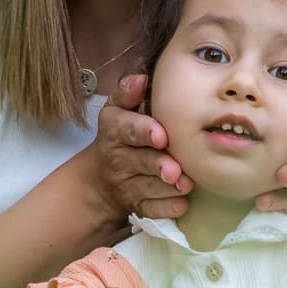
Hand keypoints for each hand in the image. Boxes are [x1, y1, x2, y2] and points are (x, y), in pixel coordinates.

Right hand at [93, 74, 191, 219]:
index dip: (143, 132)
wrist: (100, 180)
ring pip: (150, 188)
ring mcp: (128, 185)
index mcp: (115, 131)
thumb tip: (141, 77)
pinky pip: (153, 210)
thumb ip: (127, 93)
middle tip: (176, 170)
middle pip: (141, 162)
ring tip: (186, 184)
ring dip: (169, 188)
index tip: (161, 135)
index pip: (126, 129)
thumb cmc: (120, 136)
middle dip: (160, 165)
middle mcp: (118, 159)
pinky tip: (181, 202)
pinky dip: (168, 208)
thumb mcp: (117, 111)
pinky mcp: (137, 206)